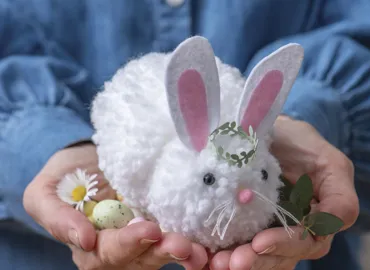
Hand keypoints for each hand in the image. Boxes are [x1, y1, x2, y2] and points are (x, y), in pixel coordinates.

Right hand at [23, 143, 206, 269]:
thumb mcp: (45, 192)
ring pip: (159, 252)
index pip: (108, 252)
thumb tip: (85, 240)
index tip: (148, 229)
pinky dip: (189, 242)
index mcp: (89, 245)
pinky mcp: (159, 221)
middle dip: (160, 252)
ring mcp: (140, 236)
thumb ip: (56, 216)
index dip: (127, 244)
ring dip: (179, 251)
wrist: (90, 158)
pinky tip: (204, 241)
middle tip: (182, 245)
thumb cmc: (65, 174)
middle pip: (139, 259)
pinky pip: (172, 236)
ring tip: (197, 248)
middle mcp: (116, 247)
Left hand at [208, 116, 358, 269]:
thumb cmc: (299, 143)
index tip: (259, 242)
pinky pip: (240, 243)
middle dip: (257, 260)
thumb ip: (338, 195)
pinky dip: (225, 251)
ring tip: (216, 262)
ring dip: (239, 261)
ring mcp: (270, 228)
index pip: (307, 242)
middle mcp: (295, 229)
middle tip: (231, 262)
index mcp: (318, 219)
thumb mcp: (328, 162)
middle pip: (281, 255)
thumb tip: (326, 225)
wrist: (269, 133)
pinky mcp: (246, 223)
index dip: (285, 244)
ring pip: (260, 256)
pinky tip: (209, 255)